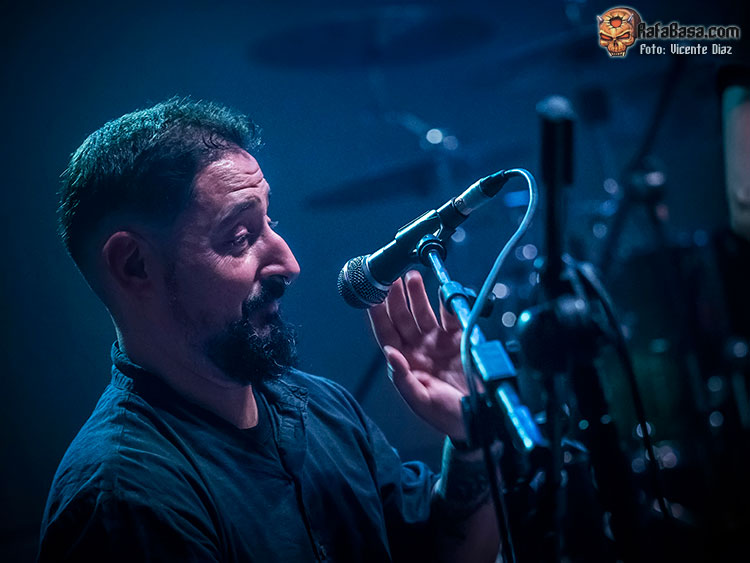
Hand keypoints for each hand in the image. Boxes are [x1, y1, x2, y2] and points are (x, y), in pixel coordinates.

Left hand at [367, 270, 468, 439]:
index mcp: (405, 362)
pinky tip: (440, 290)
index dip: (378, 315)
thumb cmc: (447, 415)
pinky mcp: (458, 338)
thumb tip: (389, 353)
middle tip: (391, 279)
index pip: (386, 333)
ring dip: (416, 294)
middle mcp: (418, 348)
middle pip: (402, 317)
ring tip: (411, 277)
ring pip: (422, 312)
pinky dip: (445, 303)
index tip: (372, 297)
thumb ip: (402, 378)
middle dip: (395, 298)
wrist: (481, 416)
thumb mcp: (420, 400)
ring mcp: (437, 341)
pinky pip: (449, 315)